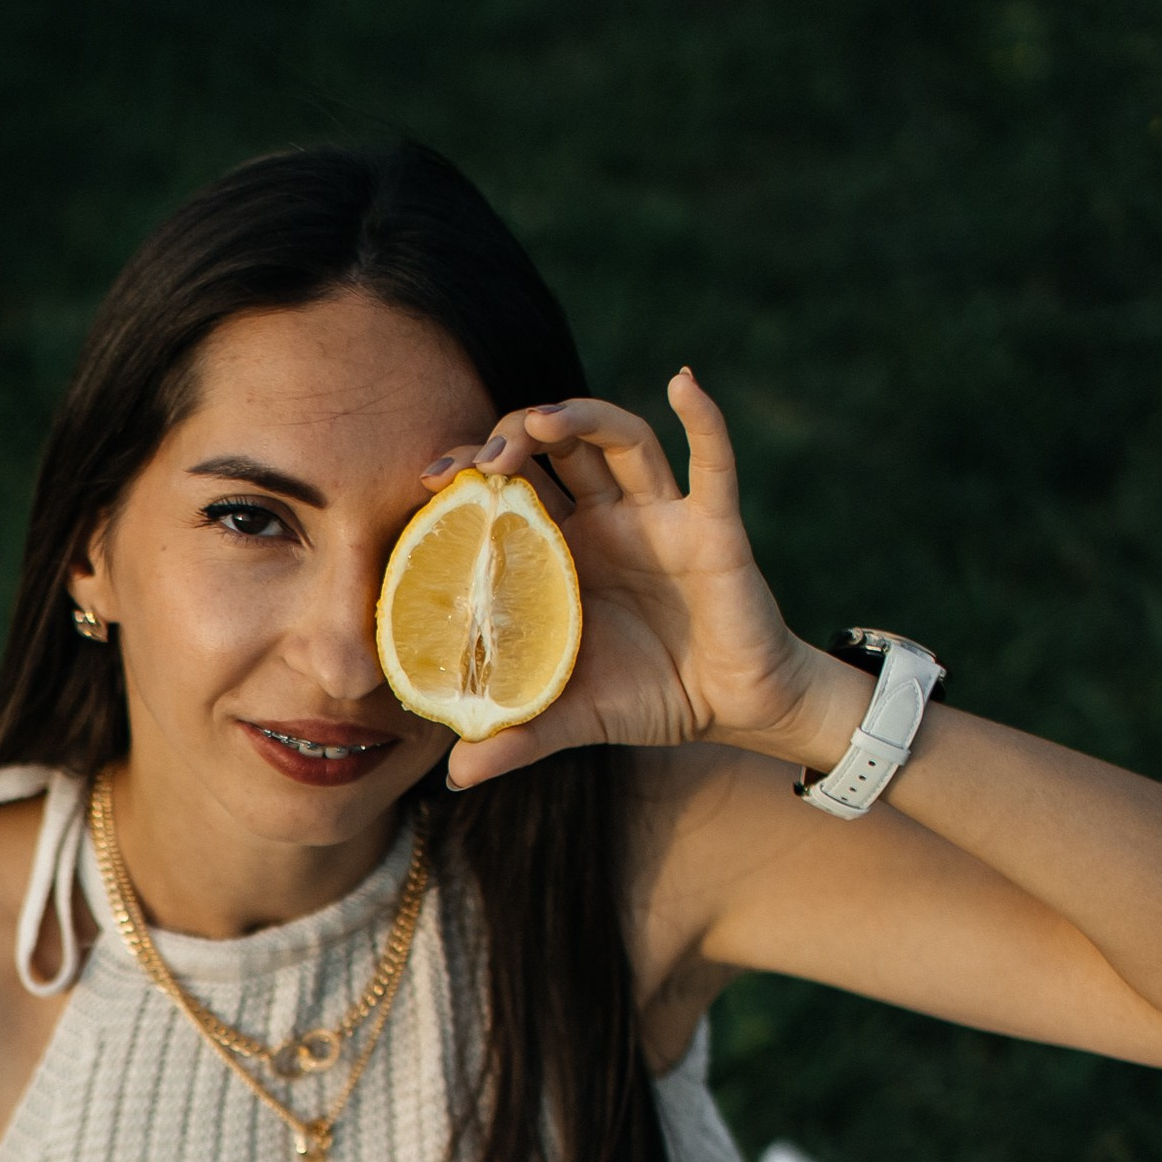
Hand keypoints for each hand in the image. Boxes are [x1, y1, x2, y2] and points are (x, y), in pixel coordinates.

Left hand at [422, 370, 837, 787]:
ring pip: (620, 439)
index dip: (472, 473)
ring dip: (582, 420)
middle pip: (557, 447)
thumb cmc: (648, 698)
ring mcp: (660, 515)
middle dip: (516, 436)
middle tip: (483, 460)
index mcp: (564, 551)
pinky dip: (704, 419)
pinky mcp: (713, 527)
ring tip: (540, 422)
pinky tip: (684, 382)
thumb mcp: (572, 719)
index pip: (511, 489)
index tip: (432, 479)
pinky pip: (713, 463)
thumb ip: (516, 739)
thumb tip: (454, 779)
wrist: (730, 711)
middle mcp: (608, 519)